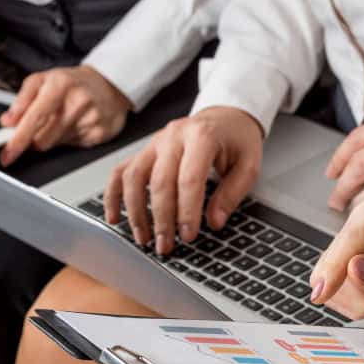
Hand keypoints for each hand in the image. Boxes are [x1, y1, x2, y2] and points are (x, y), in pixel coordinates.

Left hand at [0, 65, 130, 165]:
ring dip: (55, 136)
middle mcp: (78, 102)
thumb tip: (8, 122)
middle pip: (43, 139)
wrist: (110, 85)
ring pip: (57, 144)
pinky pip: (74, 146)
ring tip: (66, 119)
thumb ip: (22, 100)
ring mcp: (92, 120)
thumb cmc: (73, 83)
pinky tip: (79, 123)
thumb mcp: (43, 80)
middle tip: (43, 124)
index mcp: (60, 86)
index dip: (18, 139)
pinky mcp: (101, 134)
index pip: (34, 118)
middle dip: (36, 137)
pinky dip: (72, 137)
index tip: (8, 154)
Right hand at [104, 107, 262, 254]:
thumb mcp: (249, 165)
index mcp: (202, 136)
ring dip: (136, 211)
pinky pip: (122, 172)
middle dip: (161, 218)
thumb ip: (232, 194)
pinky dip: (114, 195)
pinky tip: (115, 217)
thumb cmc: (238, 141)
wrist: (226, 117)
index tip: (188, 235)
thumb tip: (214, 222)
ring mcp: (155, 142)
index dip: (187, 210)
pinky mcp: (146, 150)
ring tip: (144, 238)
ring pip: (134, 177)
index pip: (189, 179)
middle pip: (160, 181)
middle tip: (166, 245)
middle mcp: (173, 136)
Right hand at [308, 190, 363, 325]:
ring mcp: (360, 244)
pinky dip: (357, 305)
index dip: (336, 266)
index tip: (324, 291)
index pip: (355, 236)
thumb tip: (354, 269)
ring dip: (361, 301)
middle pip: (337, 258)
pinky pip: (335, 291)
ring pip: (331, 279)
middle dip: (360, 291)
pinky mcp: (352, 265)